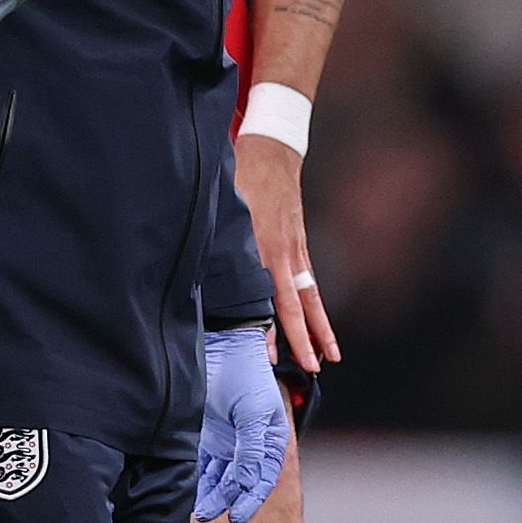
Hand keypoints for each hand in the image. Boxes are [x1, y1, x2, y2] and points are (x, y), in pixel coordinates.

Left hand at [195, 326, 290, 522]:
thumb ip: (250, 450)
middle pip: (239, 483)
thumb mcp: (254, 413)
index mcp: (270, 442)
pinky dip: (199, 481)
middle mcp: (251, 447)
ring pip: (220, 478)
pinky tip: (191, 493)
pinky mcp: (208, 438)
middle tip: (209, 514)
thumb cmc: (248, 376)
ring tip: (199, 511)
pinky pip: (203, 466)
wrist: (222, 350)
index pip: (262, 479)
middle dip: (225, 500)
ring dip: (211, 495)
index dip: (250, 500)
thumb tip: (245, 484)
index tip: (236, 517)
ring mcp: (229, 443)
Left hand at [234, 132, 339, 370]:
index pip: (268, 299)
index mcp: (261, 248)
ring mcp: (296, 252)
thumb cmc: (242, 180)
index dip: (270, 329)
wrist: (274, 154)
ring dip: (321, 330)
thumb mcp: (224, 208)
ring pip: (311, 298)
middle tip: (311, 368)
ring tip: (329, 357)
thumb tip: (192, 268)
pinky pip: (312, 285)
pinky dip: (318, 309)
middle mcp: (283, 255)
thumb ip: (216, 242)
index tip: (269, 357)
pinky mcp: (302, 248)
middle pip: (297, 305)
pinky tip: (321, 329)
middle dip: (304, 339)